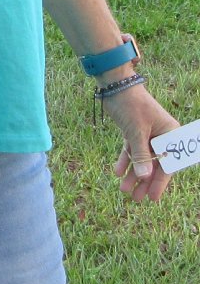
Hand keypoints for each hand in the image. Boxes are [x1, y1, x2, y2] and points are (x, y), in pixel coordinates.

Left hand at [101, 84, 179, 201]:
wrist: (114, 85)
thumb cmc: (131, 105)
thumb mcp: (136, 131)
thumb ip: (140, 154)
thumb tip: (144, 177)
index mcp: (170, 134)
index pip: (168, 164)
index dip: (159, 182)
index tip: (152, 198)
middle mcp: (161, 135)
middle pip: (154, 164)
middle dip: (144, 181)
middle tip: (135, 198)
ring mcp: (147, 134)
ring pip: (141, 159)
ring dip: (132, 173)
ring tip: (123, 189)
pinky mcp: (133, 131)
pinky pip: (130, 150)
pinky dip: (124, 160)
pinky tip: (117, 172)